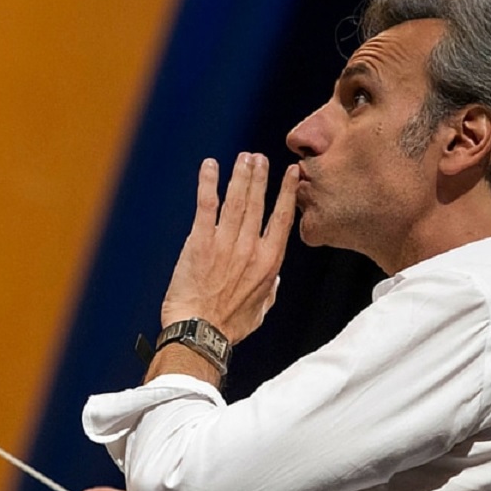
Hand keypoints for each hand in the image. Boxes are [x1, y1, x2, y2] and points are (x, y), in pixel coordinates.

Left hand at [161, 153, 299, 343]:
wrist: (199, 332)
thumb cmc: (228, 326)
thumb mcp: (260, 311)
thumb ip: (270, 290)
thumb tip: (275, 278)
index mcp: (269, 263)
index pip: (282, 218)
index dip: (286, 193)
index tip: (290, 174)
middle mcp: (250, 248)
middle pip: (258, 203)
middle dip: (260, 177)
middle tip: (260, 158)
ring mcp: (225, 243)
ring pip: (236, 200)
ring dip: (241, 175)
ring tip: (244, 158)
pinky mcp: (200, 242)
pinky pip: (206, 205)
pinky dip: (208, 183)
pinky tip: (210, 166)